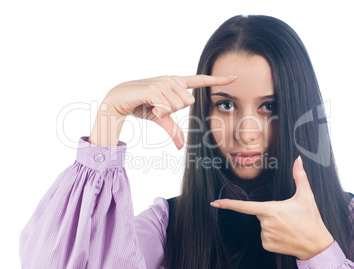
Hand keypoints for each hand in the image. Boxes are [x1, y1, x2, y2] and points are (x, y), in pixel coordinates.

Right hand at [104, 75, 235, 148]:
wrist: (118, 99)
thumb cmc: (141, 105)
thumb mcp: (160, 118)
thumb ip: (173, 129)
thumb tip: (181, 146)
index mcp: (176, 83)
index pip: (200, 80)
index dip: (217, 79)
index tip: (234, 77)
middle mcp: (172, 80)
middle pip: (190, 101)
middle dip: (175, 110)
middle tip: (159, 107)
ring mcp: (163, 82)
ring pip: (179, 105)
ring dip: (165, 112)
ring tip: (152, 105)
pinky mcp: (153, 89)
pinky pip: (166, 106)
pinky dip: (159, 112)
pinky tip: (149, 106)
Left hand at [210, 156, 333, 259]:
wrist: (317, 245)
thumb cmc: (311, 219)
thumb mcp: (306, 195)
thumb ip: (299, 175)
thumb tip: (298, 159)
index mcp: (270, 209)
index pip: (244, 206)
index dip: (228, 204)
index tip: (215, 203)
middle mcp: (265, 224)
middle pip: (259, 214)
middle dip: (270, 213)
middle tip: (287, 218)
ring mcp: (265, 236)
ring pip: (262, 226)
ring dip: (272, 225)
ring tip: (288, 227)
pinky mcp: (267, 245)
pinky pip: (264, 237)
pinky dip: (273, 235)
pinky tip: (285, 236)